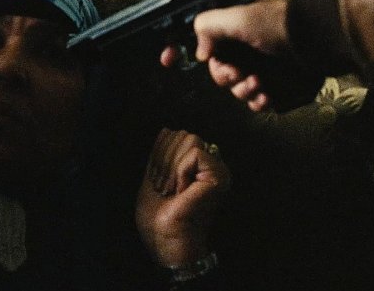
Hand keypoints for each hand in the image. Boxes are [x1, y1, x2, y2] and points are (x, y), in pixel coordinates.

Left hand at [136, 129, 229, 266]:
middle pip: (181, 133)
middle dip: (163, 160)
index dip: (157, 155)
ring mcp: (217, 170)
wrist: (165, 243)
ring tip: (171, 190)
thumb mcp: (154, 177)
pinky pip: (195, 153)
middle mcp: (210, 165)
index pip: (172, 134)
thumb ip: (160, 155)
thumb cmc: (159, 217)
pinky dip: (180, 170)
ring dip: (170, 167)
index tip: (158, 182)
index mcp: (195, 165)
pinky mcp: (219, 177)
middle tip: (164, 188)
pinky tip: (181, 190)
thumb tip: (165, 131)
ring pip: (189, 139)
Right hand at [160, 0, 289, 111]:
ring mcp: (260, 55)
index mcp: (232, 11)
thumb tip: (200, 52)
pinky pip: (255, 95)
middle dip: (222, 73)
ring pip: (234, 81)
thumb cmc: (285, 21)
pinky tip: (267, 95)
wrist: (327, 41)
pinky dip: (258, 99)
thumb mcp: (238, 16)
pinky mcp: (276, 76)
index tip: (168, 60)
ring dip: (242, 88)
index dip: (177, 43)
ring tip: (259, 83)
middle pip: (214, 62)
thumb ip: (207, 26)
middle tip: (236, 73)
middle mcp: (243, 32)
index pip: (195, 27)